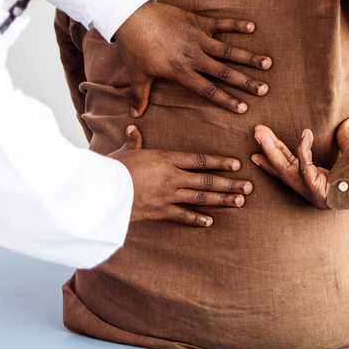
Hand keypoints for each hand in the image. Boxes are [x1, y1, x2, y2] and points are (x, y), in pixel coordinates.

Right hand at [110, 125, 253, 226]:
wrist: (99, 192)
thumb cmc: (111, 168)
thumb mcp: (125, 151)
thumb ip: (134, 141)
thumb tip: (132, 127)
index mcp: (165, 159)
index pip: (198, 160)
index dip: (218, 162)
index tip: (236, 164)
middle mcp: (171, 178)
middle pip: (206, 180)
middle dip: (229, 184)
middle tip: (248, 187)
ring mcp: (167, 196)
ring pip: (201, 198)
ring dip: (222, 200)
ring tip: (239, 201)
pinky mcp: (159, 212)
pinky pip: (182, 216)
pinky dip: (196, 219)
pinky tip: (210, 221)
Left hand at [113, 1, 272, 116]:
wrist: (131, 17)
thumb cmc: (133, 47)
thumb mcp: (137, 74)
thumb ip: (140, 95)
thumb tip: (135, 115)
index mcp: (181, 71)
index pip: (208, 90)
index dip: (226, 100)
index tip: (243, 107)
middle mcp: (194, 56)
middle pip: (225, 72)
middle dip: (246, 82)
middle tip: (264, 89)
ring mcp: (198, 37)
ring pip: (228, 50)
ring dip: (248, 57)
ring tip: (267, 63)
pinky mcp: (197, 21)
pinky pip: (221, 24)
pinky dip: (236, 25)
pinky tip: (252, 28)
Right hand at [250, 117, 348, 208]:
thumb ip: (346, 138)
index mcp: (316, 184)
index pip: (290, 170)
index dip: (272, 162)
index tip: (255, 154)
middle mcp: (311, 190)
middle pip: (283, 169)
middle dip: (268, 150)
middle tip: (256, 132)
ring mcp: (313, 192)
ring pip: (287, 169)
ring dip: (273, 149)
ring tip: (261, 132)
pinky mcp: (318, 191)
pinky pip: (305, 168)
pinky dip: (304, 150)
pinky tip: (304, 134)